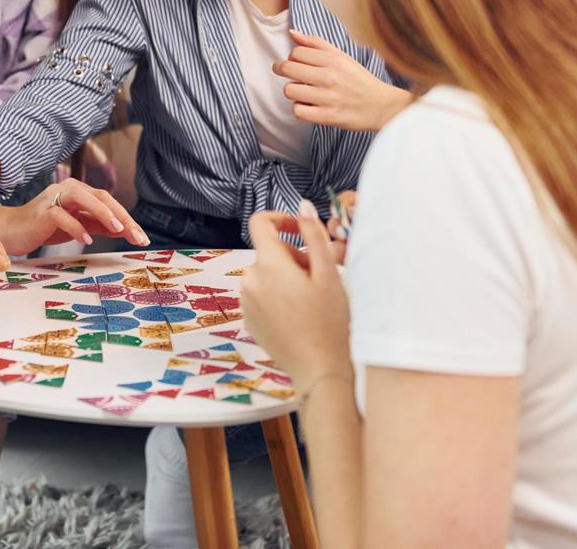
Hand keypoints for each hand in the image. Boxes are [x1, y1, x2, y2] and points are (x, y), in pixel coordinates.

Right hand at [0, 179, 149, 255]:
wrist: (11, 231)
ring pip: (84, 198)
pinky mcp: (42, 211)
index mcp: (79, 191)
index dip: (127, 219)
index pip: (109, 202)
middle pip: (102, 197)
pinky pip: (62, 216)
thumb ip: (97, 224)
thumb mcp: (77, 226)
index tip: (142, 238)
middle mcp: (68, 189)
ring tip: (118, 229)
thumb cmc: (44, 228)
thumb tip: (125, 230)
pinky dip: (76, 227)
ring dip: (103, 213)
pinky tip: (87, 240)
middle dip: (122, 217)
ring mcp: (54, 198)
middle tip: (137, 235)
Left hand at [242, 203, 350, 387]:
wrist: (319, 371)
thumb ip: (313, 234)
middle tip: (320, 276)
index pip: (260, 223)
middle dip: (294, 255)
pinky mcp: (249, 320)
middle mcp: (249, 280)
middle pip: (269, 252)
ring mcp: (246, 302)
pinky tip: (300, 314)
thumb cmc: (330, 323)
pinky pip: (262, 295)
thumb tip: (302, 205)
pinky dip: (279, 295)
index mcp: (268, 265)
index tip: (300, 229)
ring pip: (266, 274)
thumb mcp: (328, 274)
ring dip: (287, 277)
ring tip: (312, 298)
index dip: (281, 219)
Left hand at [273, 30, 411, 132]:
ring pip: (289, 90)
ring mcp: (327, 98)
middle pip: (287, 69)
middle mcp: (329, 77)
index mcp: (333, 60)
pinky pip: (297, 110)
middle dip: (282, 70)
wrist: (381, 106)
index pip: (296, 52)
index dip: (292, 57)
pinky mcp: (326, 116)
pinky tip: (308, 105)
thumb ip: (316, 44)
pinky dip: (300, 109)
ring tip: (303, 91)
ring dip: (293, 91)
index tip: (297, 63)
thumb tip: (292, 33)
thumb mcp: (342, 56)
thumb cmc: (359, 80)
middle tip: (289, 74)